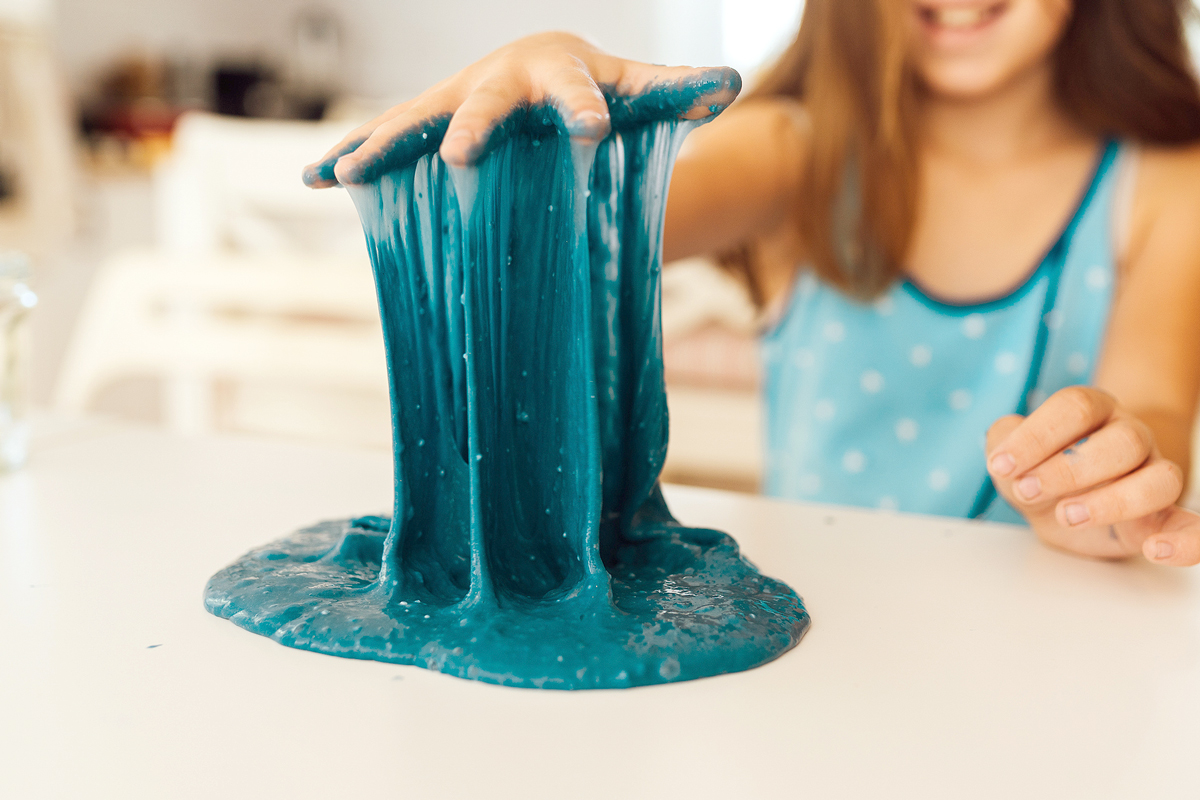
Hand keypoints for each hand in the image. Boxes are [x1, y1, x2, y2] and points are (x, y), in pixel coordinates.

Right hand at [302, 31, 740, 187]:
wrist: (543, 67)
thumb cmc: (600, 84)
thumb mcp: (641, 88)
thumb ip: (680, 91)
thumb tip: (729, 87)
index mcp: (558, 70)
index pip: (577, 91)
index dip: (585, 108)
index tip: (593, 130)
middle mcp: (498, 80)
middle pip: (485, 104)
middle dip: (474, 128)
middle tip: (467, 157)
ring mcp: (456, 99)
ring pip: (416, 120)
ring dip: (382, 144)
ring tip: (345, 172)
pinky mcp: (429, 122)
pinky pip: (386, 136)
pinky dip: (350, 153)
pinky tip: (313, 179)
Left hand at [986, 386, 1199, 564]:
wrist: (1059, 505)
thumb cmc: (1037, 472)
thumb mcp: (1009, 456)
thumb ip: (1002, 442)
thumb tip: (1005, 450)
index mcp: (1091, 410)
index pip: (1075, 407)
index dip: (1037, 435)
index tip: (1002, 465)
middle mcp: (1129, 435)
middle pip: (1123, 440)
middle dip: (1069, 469)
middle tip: (1028, 490)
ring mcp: (1152, 474)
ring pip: (1161, 480)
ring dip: (1113, 502)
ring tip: (1067, 516)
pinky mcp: (1163, 518)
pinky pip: (1193, 526)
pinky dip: (1186, 541)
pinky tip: (1155, 551)